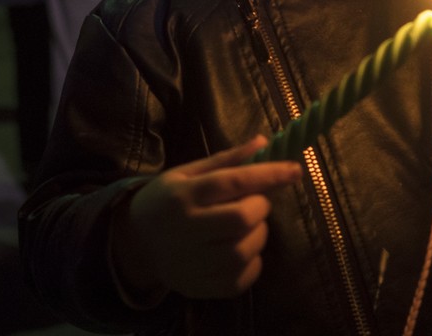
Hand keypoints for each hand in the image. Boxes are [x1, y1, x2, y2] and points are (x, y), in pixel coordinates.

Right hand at [111, 135, 302, 300]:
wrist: (135, 243)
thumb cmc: (167, 201)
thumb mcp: (187, 173)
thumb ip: (226, 160)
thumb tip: (264, 143)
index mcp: (184, 194)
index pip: (234, 181)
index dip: (269, 174)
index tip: (296, 169)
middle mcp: (188, 229)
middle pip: (242, 218)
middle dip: (260, 207)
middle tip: (254, 203)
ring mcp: (193, 262)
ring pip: (245, 250)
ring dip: (258, 235)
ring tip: (247, 226)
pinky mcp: (201, 287)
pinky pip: (242, 279)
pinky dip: (253, 263)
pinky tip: (241, 250)